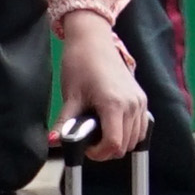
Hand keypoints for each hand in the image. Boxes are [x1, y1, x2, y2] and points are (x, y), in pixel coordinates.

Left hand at [57, 19, 151, 159]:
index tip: (86, 147)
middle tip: (89, 139)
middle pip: (125, 146)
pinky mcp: (142, 99)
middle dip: (106, 149)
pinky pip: (141, 127)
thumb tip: (53, 142)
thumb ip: (64, 123)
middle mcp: (132, 104)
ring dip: (118, 142)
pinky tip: (112, 125)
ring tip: (100, 131)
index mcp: (114, 104)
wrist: (93, 42)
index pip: (114, 144)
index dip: (98, 153)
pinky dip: (129, 133)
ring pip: (135, 139)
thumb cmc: (81, 64)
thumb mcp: (70, 96)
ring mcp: (140, 101)